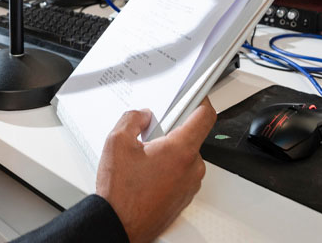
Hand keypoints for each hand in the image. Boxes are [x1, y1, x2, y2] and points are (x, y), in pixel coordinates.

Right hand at [95, 98, 216, 242]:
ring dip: (168, 153)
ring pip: (185, 157)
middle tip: (149, 135)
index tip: (194, 96)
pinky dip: (168, 170)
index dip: (201, 101)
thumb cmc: (120, 194)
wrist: (119, 226)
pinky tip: (146, 175)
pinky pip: (181, 174)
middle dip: (171, 132)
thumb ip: (132, 119)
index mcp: (181, 150)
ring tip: (143, 160)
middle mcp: (191, 168)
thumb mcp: (117, 143)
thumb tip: (142, 116)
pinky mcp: (184, 198)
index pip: (204, 117)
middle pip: (191, 137)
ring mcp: (190, 185)